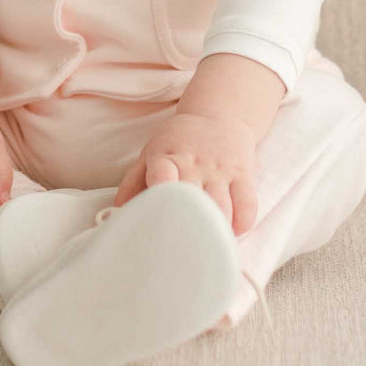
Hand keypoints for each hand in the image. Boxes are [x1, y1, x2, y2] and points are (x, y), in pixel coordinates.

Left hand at [112, 112, 258, 236]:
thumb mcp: (152, 152)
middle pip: (193, 200)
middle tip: (180, 251)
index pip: (162, 173)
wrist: (219, 114)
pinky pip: (247, 205)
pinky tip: (231, 231)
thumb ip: (133, 182)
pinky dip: (241, 224)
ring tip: (206, 245)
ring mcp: (220, 169)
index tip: (157, 217)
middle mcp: (194, 163)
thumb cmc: (179, 140)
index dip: (160, 193)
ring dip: (215, 230)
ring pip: (222, 207)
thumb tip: (118, 213)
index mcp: (166, 157)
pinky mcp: (243, 174)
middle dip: (187, 227)